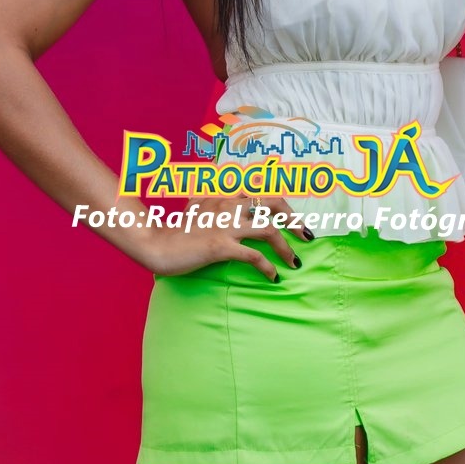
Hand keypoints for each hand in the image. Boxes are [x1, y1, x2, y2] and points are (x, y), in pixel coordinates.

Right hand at [145, 194, 311, 281]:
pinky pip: (253, 255)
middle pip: (273, 202)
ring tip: (295, 262)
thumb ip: (210, 194)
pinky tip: (273, 277)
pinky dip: (268, 267)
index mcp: (226, 193)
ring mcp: (226, 224)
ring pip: (269, 230)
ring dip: (287, 247)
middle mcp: (229, 204)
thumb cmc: (177, 228)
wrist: (157, 245)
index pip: (262, 190)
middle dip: (295, 219)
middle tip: (307, 235)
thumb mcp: (196, 203)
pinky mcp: (220, 245)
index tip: (296, 217)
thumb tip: (215, 187)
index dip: (284, 203)